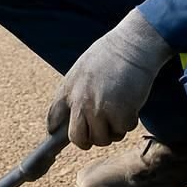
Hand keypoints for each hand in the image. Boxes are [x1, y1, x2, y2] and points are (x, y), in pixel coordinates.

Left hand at [47, 9, 173, 148]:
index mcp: (68, 90)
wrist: (132, 46)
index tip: (57, 137)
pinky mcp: (121, 115)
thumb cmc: (109, 56)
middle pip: (78, 139)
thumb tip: (61, 121)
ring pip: (103, 139)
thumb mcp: (80, 70)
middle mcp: (80, 104)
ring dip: (113, 130)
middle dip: (90, 138)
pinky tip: (130, 103)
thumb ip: (72, 93)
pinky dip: (129, 121)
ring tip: (119, 109)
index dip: (56, 131)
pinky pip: (123, 130)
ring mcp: (100, 111)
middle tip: (101, 129)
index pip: (54, 119)